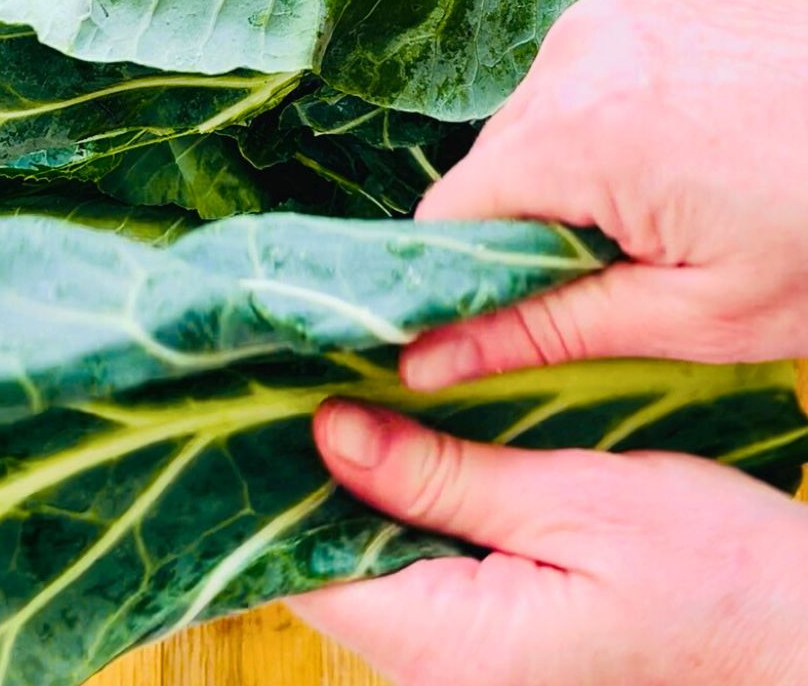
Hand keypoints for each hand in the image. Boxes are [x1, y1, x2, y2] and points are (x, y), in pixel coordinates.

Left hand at [290, 403, 807, 685]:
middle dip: (314, 472)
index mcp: (454, 649)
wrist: (800, 640)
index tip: (269, 391)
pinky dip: (405, 511)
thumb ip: (443, 475)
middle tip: (309, 368)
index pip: (307, 569)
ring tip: (349, 387)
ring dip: (361, 486)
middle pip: (330, 567)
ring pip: (371, 568)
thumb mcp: (577, 500)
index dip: (275, 478)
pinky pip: (417, 578)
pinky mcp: (495, 652)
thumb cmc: (715, 573)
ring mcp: (469, 672)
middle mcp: (444, 678)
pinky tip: (409, 444)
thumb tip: (327, 430)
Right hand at [401, 0, 807, 388]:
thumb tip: (423, 361)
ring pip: (547, 112)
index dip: (470, 275)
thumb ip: (542, 331)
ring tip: (685, 199)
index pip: (449, 212)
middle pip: (498, 159)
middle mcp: (581, 46)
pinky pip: (599, 67)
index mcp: (577, 128)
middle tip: (638, 263)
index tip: (520, 312)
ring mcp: (625, 8)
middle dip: (540, 219)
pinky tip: (702, 145)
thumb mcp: (694, 315)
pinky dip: (625, 112)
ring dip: (583, 164)